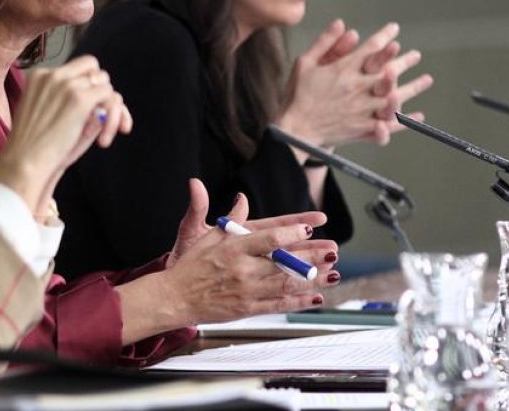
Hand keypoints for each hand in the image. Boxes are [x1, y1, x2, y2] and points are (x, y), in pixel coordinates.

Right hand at [0, 56, 130, 211]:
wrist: (23, 163)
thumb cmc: (32, 149)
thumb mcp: (44, 114)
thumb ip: (64, 101)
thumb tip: (100, 99)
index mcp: (39, 76)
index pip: (76, 68)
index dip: (88, 87)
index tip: (92, 110)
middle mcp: (53, 74)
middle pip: (94, 69)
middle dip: (102, 92)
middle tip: (105, 120)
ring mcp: (67, 85)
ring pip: (106, 84)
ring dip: (112, 110)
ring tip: (104, 137)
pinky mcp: (80, 99)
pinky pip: (111, 98)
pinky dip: (114, 119)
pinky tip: (102, 141)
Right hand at [116, 180, 339, 342]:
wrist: (176, 297)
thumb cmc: (191, 266)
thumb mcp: (208, 236)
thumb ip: (231, 220)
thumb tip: (241, 200)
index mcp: (234, 248)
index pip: (268, 238)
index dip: (291, 232)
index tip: (308, 226)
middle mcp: (243, 269)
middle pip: (284, 262)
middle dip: (311, 256)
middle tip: (331, 249)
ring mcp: (247, 291)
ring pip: (286, 284)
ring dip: (312, 279)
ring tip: (332, 272)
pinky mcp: (248, 308)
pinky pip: (278, 305)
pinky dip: (299, 301)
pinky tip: (316, 297)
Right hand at [276, 20, 432, 146]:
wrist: (295, 129)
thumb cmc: (297, 95)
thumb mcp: (305, 62)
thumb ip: (325, 42)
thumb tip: (341, 23)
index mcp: (344, 70)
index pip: (371, 49)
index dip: (384, 37)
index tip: (394, 29)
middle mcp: (358, 87)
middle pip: (389, 71)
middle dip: (404, 61)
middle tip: (415, 55)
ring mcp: (363, 108)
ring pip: (395, 96)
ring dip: (413, 87)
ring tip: (426, 80)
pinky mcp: (363, 127)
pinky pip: (390, 123)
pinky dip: (405, 120)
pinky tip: (418, 115)